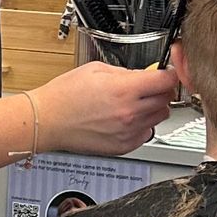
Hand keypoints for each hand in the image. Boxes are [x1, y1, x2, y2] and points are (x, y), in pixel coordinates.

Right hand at [34, 61, 178, 157]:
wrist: (48, 121)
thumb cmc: (65, 95)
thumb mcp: (96, 70)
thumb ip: (126, 72)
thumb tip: (143, 74)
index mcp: (124, 90)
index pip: (166, 80)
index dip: (169, 73)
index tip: (166, 72)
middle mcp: (130, 113)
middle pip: (167, 99)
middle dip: (161, 90)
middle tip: (148, 86)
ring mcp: (128, 132)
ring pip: (159, 117)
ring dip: (153, 107)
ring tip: (134, 102)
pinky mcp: (123, 146)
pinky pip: (146, 133)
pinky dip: (142, 125)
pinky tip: (125, 118)